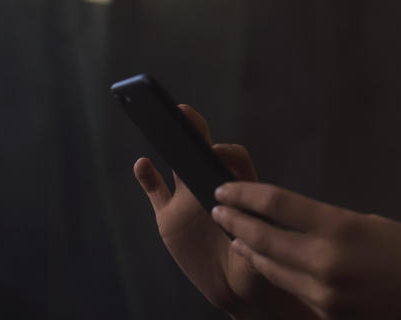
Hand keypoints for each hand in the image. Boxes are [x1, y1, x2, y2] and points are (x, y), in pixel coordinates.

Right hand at [133, 104, 265, 315]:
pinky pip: (156, 192)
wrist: (232, 287)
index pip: (236, 160)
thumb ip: (253, 241)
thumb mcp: (259, 255)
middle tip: (184, 112)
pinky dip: (147, 178)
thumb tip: (248, 226)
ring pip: (179, 166)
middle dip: (196, 130)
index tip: (217, 153)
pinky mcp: (169, 218)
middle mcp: (214, 189)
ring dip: (171, 145)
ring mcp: (189, 201)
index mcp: (240, 191)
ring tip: (161, 122)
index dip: (227, 153)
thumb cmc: (254, 268)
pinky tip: (142, 163)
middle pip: (205, 152)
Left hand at [212, 183, 400, 319]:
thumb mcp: (369, 222)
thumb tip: (294, 221)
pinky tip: (263, 261)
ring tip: (233, 233)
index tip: (226, 189)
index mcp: (339, 228)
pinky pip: (290, 288)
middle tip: (218, 210)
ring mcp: (321, 293)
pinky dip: (272, 270)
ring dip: (247, 248)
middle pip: (264, 238)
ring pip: (270, 267)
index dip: (246, 195)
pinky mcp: (324, 315)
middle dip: (236, 221)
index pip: (277, 205)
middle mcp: (323, 261)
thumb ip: (328, 224)